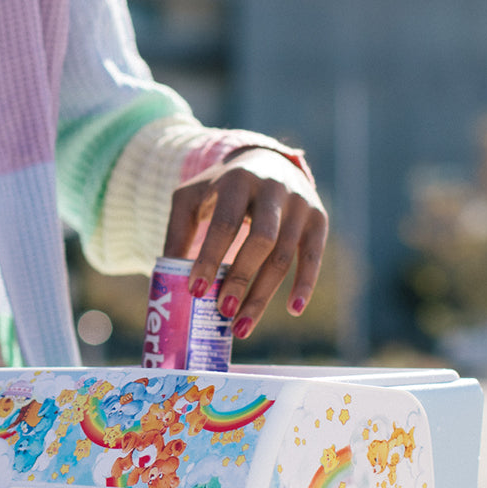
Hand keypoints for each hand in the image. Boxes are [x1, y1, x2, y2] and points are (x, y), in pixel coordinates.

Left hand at [162, 148, 327, 338]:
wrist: (266, 161)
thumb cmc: (220, 189)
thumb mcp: (191, 198)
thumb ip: (178, 231)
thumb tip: (168, 277)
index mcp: (237, 180)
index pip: (225, 224)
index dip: (210, 259)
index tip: (195, 291)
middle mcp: (274, 189)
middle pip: (260, 240)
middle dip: (240, 278)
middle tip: (222, 311)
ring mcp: (300, 203)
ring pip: (284, 255)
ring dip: (263, 294)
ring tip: (241, 326)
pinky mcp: (318, 218)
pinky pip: (313, 256)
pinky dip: (305, 284)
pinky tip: (293, 310)